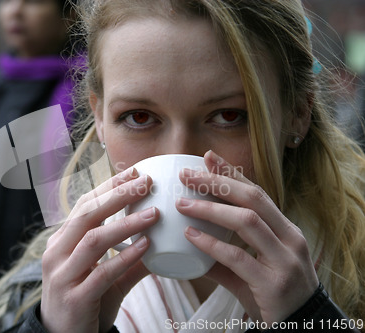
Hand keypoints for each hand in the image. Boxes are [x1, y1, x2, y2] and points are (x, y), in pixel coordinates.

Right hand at [40, 167, 158, 332]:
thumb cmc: (83, 303)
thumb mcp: (106, 278)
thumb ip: (129, 261)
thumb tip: (160, 245)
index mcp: (62, 242)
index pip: (85, 205)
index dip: (109, 187)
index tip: (134, 172)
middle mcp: (57, 253)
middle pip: (87, 214)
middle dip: (117, 195)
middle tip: (145, 181)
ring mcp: (62, 275)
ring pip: (94, 240)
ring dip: (126, 224)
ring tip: (154, 213)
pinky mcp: (74, 298)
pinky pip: (102, 273)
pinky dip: (125, 257)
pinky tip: (146, 246)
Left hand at [176, 150, 318, 324]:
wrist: (302, 329)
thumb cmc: (274, 296)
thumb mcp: (252, 270)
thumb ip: (224, 257)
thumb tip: (191, 243)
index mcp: (286, 230)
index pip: (257, 193)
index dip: (231, 174)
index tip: (207, 158)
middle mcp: (290, 239)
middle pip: (253, 199)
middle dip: (217, 182)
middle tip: (186, 174)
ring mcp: (285, 260)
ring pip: (247, 221)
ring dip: (211, 209)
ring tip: (182, 203)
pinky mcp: (273, 284)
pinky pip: (238, 257)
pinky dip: (212, 244)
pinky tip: (191, 235)